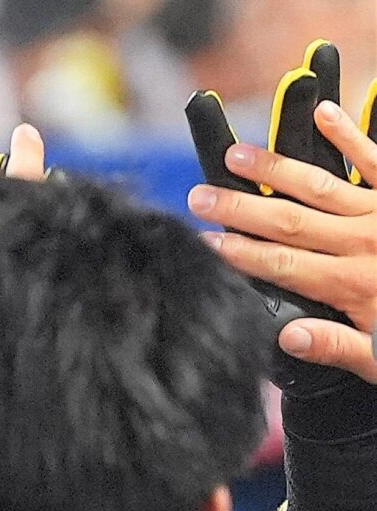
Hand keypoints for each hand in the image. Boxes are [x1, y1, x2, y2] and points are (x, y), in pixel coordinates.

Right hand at [188, 100, 376, 381]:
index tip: (203, 241)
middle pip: (288, 222)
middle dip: (240, 208)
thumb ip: (337, 346)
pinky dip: (349, 135)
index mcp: (352, 285)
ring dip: (275, 170)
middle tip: (199, 194)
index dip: (237, 253)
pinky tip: (324, 114)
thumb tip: (286, 338)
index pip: (280, 265)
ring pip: (321, 186)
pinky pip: (375, 159)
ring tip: (236, 155)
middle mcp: (363, 243)